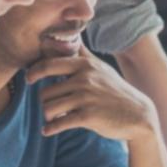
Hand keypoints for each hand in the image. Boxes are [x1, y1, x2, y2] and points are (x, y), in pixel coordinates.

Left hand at [26, 49, 158, 141]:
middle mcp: (85, 79)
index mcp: (85, 66)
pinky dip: (50, 129)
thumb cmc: (115, 91)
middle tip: (50, 106)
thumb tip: (73, 35)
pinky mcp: (89, 117)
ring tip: (54, 118)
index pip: (50, 64)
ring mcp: (87, 98)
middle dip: (45, 101)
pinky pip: (60, 123)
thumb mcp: (101, 68)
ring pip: (49, 108)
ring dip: (48, 116)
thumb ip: (83, 54)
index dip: (34, 72)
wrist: (138, 115)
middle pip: (46, 91)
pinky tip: (48, 131)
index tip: (28, 79)